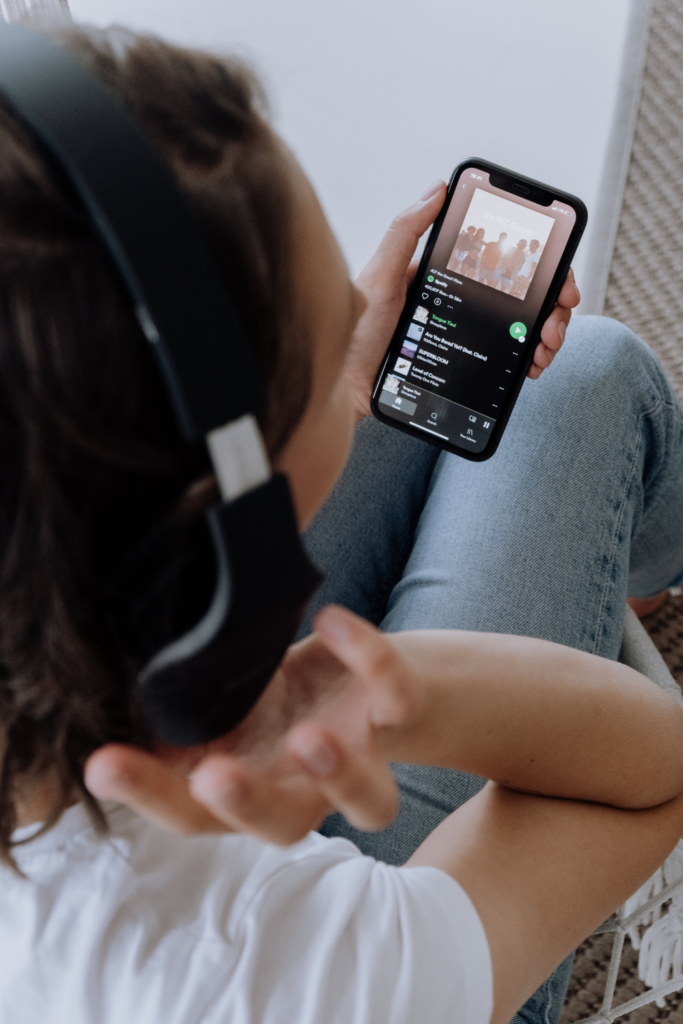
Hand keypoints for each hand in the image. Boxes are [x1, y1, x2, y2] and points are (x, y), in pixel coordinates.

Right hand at [85, 608, 415, 844]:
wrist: (371, 679)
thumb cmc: (281, 699)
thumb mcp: (226, 707)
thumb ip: (182, 719)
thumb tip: (107, 708)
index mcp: (252, 787)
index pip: (193, 812)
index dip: (148, 795)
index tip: (102, 764)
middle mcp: (307, 788)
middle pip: (281, 824)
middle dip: (246, 805)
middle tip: (211, 777)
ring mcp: (362, 756)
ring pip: (370, 800)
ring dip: (339, 774)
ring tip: (307, 737)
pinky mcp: (400, 712)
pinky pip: (398, 698)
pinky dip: (371, 660)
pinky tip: (330, 621)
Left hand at [344, 182, 581, 416]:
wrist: (344, 389)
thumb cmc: (355, 333)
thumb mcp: (378, 277)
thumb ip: (404, 233)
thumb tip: (437, 188)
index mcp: (446, 275)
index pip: (504, 260)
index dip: (540, 266)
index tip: (558, 280)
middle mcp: (461, 301)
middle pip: (524, 295)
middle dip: (552, 306)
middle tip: (556, 324)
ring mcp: (466, 333)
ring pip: (522, 327)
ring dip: (546, 334)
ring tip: (545, 349)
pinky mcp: (464, 364)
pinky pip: (507, 359)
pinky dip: (528, 359)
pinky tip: (532, 365)